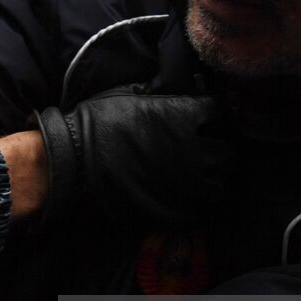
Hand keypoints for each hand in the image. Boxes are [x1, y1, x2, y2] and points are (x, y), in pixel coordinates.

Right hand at [35, 90, 231, 231]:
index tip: (203, 117)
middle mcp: (194, 150)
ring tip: (195, 178)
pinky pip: (196, 211)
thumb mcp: (131, 92)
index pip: (219, 111)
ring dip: (210, 180)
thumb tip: (174, 89)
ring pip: (219, 186)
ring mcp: (186, 184)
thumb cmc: (98, 119)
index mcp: (186, 116)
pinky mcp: (173, 210)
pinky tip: (178, 197)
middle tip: (203, 149)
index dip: (212, 114)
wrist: (73, 157)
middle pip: (227, 153)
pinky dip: (191, 205)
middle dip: (218, 150)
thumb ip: (161, 93)